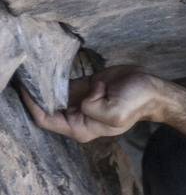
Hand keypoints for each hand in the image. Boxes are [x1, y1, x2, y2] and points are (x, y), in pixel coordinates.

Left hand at [18, 65, 167, 143]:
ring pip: (53, 94)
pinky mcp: (84, 87)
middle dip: (34, 94)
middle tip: (25, 75)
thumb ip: (93, 108)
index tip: (24, 89)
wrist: (151, 89)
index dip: (33, 106)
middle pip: (46, 107)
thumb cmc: (136, 103)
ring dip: (43, 84)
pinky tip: (45, 67)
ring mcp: (80, 102)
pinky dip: (54, 77)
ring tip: (32, 68)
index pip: (46, 119)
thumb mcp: (115, 112)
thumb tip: (82, 98)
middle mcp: (77, 117)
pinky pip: (63, 84)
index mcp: (80, 127)